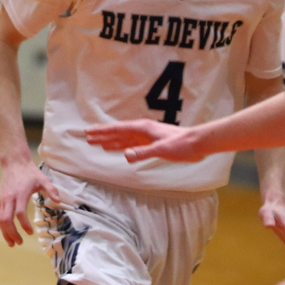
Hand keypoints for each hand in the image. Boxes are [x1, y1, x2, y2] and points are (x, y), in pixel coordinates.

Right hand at [0, 158, 60, 246]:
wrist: (13, 163)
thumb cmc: (30, 173)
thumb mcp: (43, 179)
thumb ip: (51, 190)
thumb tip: (58, 201)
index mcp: (20, 194)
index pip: (19, 213)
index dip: (24, 224)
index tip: (30, 233)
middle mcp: (9, 198)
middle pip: (6, 219)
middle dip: (12, 233)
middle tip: (20, 243)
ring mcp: (2, 199)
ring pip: (0, 220)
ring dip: (5, 233)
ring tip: (12, 243)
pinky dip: (3, 227)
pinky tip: (8, 233)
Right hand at [84, 120, 208, 162]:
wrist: (198, 143)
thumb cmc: (182, 144)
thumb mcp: (162, 149)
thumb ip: (143, 153)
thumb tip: (126, 155)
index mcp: (142, 128)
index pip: (118, 129)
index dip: (102, 132)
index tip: (89, 132)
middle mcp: (142, 131)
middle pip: (117, 133)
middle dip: (102, 135)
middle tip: (87, 137)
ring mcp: (146, 137)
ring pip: (122, 139)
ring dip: (109, 141)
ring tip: (96, 143)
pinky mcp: (150, 143)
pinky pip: (130, 144)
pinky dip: (120, 146)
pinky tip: (115, 148)